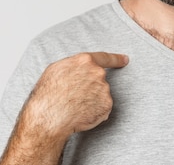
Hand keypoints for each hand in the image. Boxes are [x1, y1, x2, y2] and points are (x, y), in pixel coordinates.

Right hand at [0, 52, 127, 164]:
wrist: (50, 116)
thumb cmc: (48, 93)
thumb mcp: (56, 69)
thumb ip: (74, 65)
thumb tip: (79, 68)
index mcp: (85, 61)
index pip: (105, 57)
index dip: (116, 59)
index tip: (125, 60)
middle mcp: (98, 73)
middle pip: (99, 79)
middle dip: (90, 87)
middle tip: (74, 96)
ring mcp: (104, 90)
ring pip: (100, 94)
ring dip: (91, 100)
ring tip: (74, 106)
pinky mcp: (106, 106)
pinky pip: (102, 108)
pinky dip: (94, 111)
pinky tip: (81, 113)